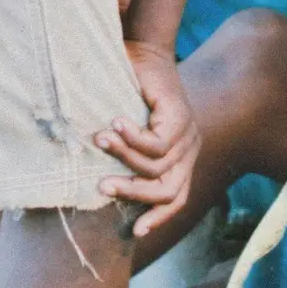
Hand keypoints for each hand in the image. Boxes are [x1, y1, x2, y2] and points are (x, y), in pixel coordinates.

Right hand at [96, 44, 199, 235]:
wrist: (144, 54)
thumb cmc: (129, 96)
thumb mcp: (128, 136)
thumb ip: (124, 161)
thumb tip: (96, 193)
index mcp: (181, 157)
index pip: (177, 197)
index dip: (159, 217)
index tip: (136, 233)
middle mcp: (190, 148)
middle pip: (169, 191)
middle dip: (134, 193)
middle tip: (101, 186)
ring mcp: (189, 132)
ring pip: (157, 168)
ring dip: (124, 159)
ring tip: (99, 142)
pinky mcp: (181, 116)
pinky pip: (156, 144)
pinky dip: (132, 139)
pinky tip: (114, 124)